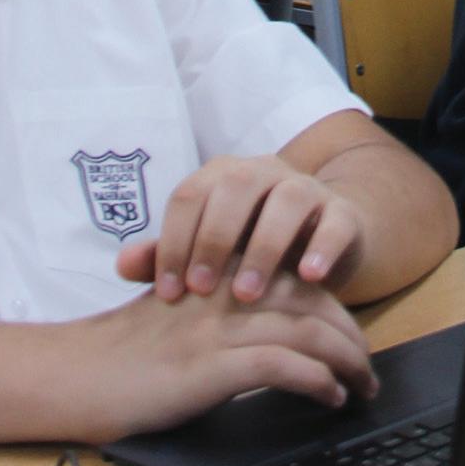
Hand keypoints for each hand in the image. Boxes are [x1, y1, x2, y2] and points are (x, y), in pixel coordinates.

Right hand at [65, 268, 378, 443]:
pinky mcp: (211, 365)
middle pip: (313, 304)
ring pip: (308, 331)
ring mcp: (219, 328)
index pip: (298, 282)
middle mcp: (224, 294)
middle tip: (368, 369)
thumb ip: (220, 313)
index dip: (335, 310)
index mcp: (218, 276)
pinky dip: (318, 381)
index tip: (352, 342)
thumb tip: (273, 339)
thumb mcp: (178, 319)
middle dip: (351, 337)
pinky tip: (330, 397)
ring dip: (347, 361)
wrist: (72, 375)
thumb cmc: (121, 357)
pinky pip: (284, 365)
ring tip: (362, 387)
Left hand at [115, 153, 366, 305]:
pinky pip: (336, 220)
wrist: (319, 245)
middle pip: (235, 187)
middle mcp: (264, 172)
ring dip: (264, 246)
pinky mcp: (343, 212)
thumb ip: (167, 258)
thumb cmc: (249, 252)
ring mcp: (307, 188)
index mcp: (222, 177)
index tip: (168, 293)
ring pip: (286, 200)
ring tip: (247, 294)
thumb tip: (121, 266)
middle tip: (201, 291)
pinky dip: (323, 246)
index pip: (189, 196)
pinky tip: (309, 278)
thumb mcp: (209, 257)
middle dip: (214, 239)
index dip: (174, 242)